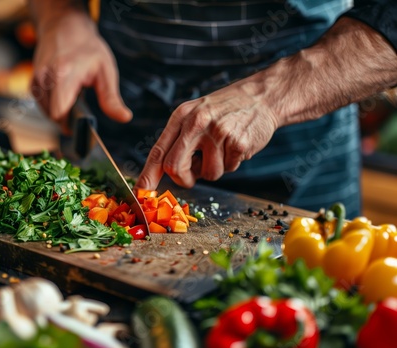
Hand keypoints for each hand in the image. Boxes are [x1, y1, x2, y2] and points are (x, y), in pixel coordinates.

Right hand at [31, 11, 131, 130]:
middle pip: (53, 116)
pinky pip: (43, 106)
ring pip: (47, 113)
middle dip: (68, 118)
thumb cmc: (88, 48)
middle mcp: (46, 78)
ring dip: (61, 112)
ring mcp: (36, 80)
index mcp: (64, 75)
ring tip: (73, 94)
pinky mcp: (33, 83)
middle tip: (82, 103)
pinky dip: (54, 105)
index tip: (83, 124)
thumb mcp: (106, 71)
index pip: (59, 113)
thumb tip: (125, 118)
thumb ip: (111, 99)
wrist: (64, 27)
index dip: (70, 125)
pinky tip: (64, 93)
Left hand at [135, 80, 278, 189]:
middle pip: (174, 167)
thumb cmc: (225, 110)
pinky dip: (232, 163)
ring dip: (214, 169)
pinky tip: (236, 145)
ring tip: (222, 149)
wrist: (262, 97)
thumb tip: (165, 173)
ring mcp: (217, 133)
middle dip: (183, 179)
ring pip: (206, 174)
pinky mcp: (237, 143)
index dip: (148, 175)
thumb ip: (180, 140)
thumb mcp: (196, 114)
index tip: (142, 192)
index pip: (158, 151)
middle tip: (192, 177)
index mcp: (181, 116)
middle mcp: (196, 123)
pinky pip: (229, 169)